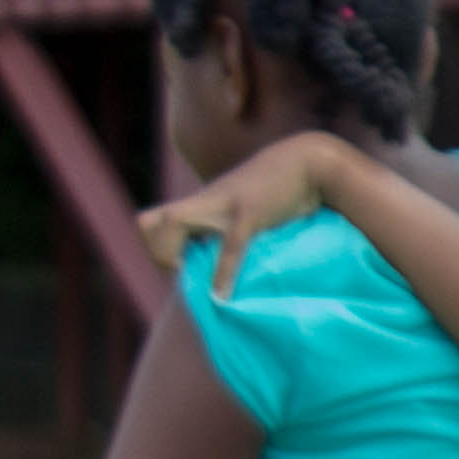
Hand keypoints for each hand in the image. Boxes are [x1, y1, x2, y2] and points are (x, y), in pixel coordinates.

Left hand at [137, 133, 350, 299]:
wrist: (309, 161)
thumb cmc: (283, 188)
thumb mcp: (248, 206)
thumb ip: (232, 225)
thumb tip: (230, 260)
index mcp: (202, 202)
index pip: (150, 222)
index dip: (157, 249)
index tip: (184, 269)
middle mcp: (204, 201)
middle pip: (149, 223)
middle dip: (160, 255)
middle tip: (188, 274)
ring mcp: (223, 204)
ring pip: (172, 222)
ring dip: (175, 257)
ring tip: (199, 281)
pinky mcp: (249, 212)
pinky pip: (227, 246)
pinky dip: (222, 274)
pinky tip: (222, 297)